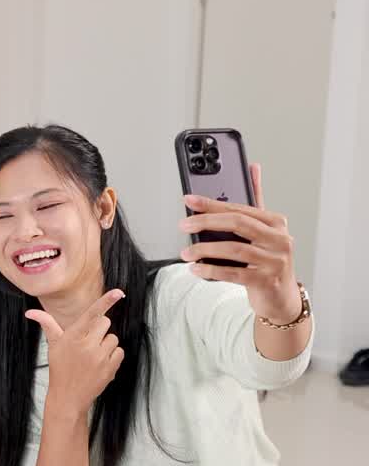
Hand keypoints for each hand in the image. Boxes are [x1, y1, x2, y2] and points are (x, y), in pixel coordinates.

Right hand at [25, 289, 125, 416]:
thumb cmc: (60, 368)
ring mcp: (100, 357)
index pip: (92, 314)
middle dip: (98, 329)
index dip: (106, 301)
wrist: (68, 397)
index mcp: (72, 336)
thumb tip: (30, 312)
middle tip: (88, 342)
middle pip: (105, 322)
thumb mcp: (53, 345)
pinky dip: (112, 356)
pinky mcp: (110, 367)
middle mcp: (87, 345)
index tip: (118, 292)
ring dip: (105, 344)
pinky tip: (100, 364)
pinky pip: (119, 351)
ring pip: (113, 338)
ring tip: (92, 356)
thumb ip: (46, 324)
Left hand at [180, 164, 302, 322]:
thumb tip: (252, 167)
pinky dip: (211, 270)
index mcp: (276, 223)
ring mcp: (275, 261)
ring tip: (185, 252)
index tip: (189, 200)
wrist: (282, 297)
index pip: (240, 208)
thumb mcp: (264, 230)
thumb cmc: (268, 260)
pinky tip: (196, 269)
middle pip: (238, 224)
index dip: (212, 203)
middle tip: (183, 225)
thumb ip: (256, 200)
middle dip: (206, 222)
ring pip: (234, 249)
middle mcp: (280, 239)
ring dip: (204, 250)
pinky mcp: (267, 281)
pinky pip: (234, 273)